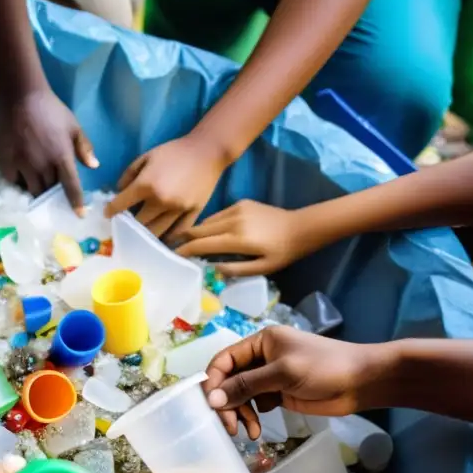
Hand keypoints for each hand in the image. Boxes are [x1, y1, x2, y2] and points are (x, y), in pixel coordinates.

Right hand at [0, 90, 98, 210]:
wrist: (21, 97)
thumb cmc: (51, 110)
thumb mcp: (73, 126)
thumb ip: (84, 147)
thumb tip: (93, 167)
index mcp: (62, 156)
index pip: (71, 187)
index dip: (76, 203)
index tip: (79, 215)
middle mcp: (42, 165)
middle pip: (50, 191)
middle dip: (53, 194)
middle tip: (54, 191)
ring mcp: (23, 165)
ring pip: (32, 190)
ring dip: (38, 190)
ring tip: (39, 186)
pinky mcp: (7, 162)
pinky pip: (14, 182)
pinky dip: (19, 183)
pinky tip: (22, 177)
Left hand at [105, 134, 227, 237]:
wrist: (208, 150)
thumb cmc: (174, 151)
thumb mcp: (146, 156)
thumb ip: (128, 175)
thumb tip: (118, 192)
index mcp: (146, 185)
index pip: (121, 205)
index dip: (111, 211)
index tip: (108, 214)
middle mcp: (161, 201)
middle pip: (138, 224)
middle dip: (129, 226)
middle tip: (124, 227)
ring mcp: (178, 210)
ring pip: (156, 232)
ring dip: (146, 236)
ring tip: (140, 236)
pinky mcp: (194, 213)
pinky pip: (178, 233)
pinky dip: (167, 238)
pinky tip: (161, 239)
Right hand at [169, 200, 312, 275]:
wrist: (302, 226)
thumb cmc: (283, 252)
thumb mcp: (261, 268)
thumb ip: (234, 269)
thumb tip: (211, 269)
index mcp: (237, 239)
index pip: (201, 244)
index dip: (184, 250)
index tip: (172, 256)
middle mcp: (233, 220)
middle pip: (199, 229)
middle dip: (182, 238)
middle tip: (170, 247)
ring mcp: (237, 209)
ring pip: (207, 221)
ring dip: (195, 231)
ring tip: (185, 240)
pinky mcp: (241, 203)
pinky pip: (218, 215)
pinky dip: (209, 224)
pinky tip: (207, 232)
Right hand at [203, 326, 391, 437]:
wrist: (362, 382)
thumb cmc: (324, 368)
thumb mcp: (282, 373)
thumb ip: (246, 385)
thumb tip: (212, 400)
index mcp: (259, 343)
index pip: (224, 360)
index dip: (213, 382)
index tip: (212, 406)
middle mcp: (261, 358)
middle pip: (229, 381)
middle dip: (227, 403)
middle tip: (231, 427)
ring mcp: (270, 377)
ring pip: (241, 396)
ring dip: (240, 414)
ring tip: (249, 431)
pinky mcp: (279, 394)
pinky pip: (255, 405)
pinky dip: (252, 417)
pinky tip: (258, 429)